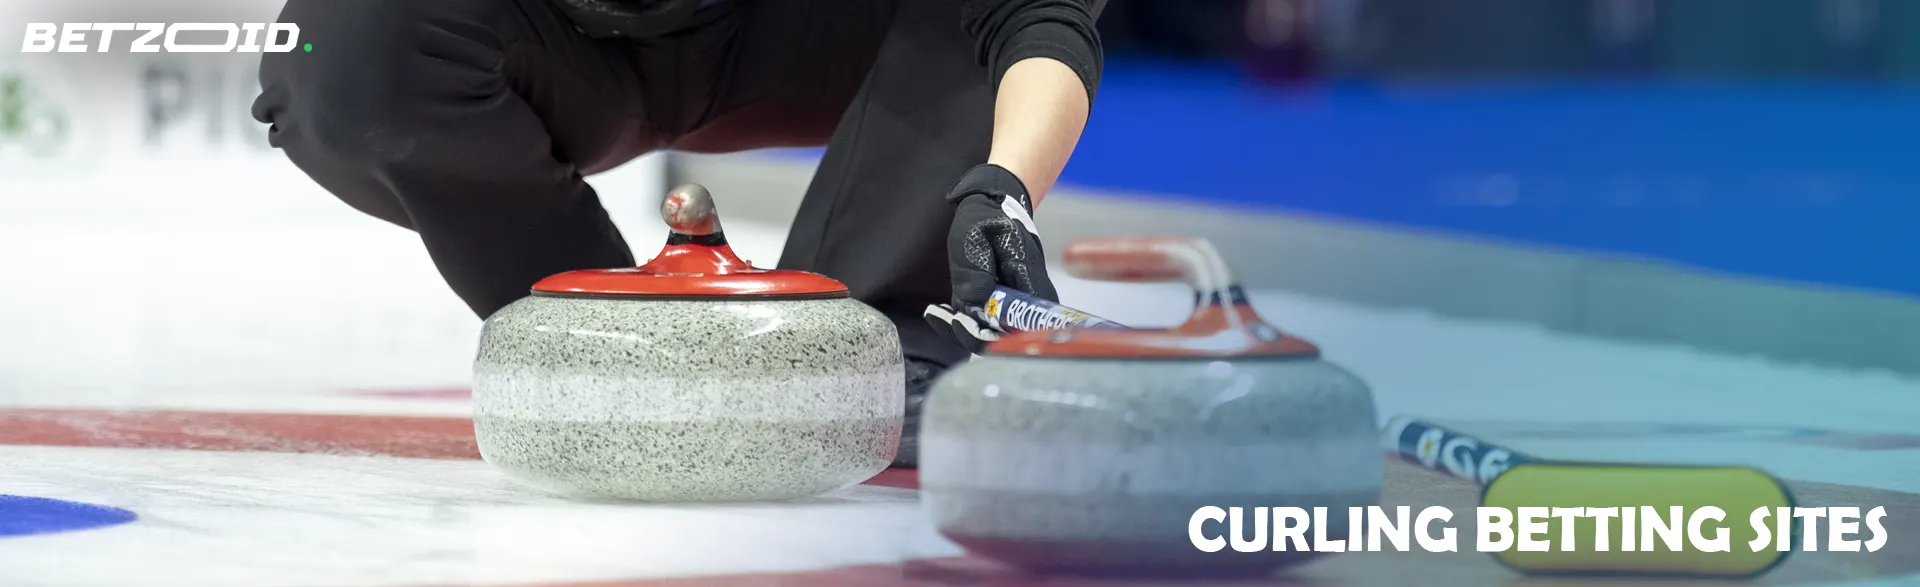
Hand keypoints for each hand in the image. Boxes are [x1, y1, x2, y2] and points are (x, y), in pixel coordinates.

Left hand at [925, 164, 1057, 352]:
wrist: (993, 206)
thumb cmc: (987, 218)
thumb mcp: (975, 237)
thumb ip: (975, 272)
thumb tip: (975, 305)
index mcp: (1030, 285)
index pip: (1017, 326)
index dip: (989, 334)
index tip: (962, 322)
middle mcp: (1029, 301)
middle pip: (1005, 337)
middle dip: (972, 335)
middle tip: (945, 318)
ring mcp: (1016, 304)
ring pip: (993, 333)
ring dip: (964, 329)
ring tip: (939, 314)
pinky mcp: (1002, 304)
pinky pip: (985, 323)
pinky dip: (964, 322)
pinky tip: (942, 314)